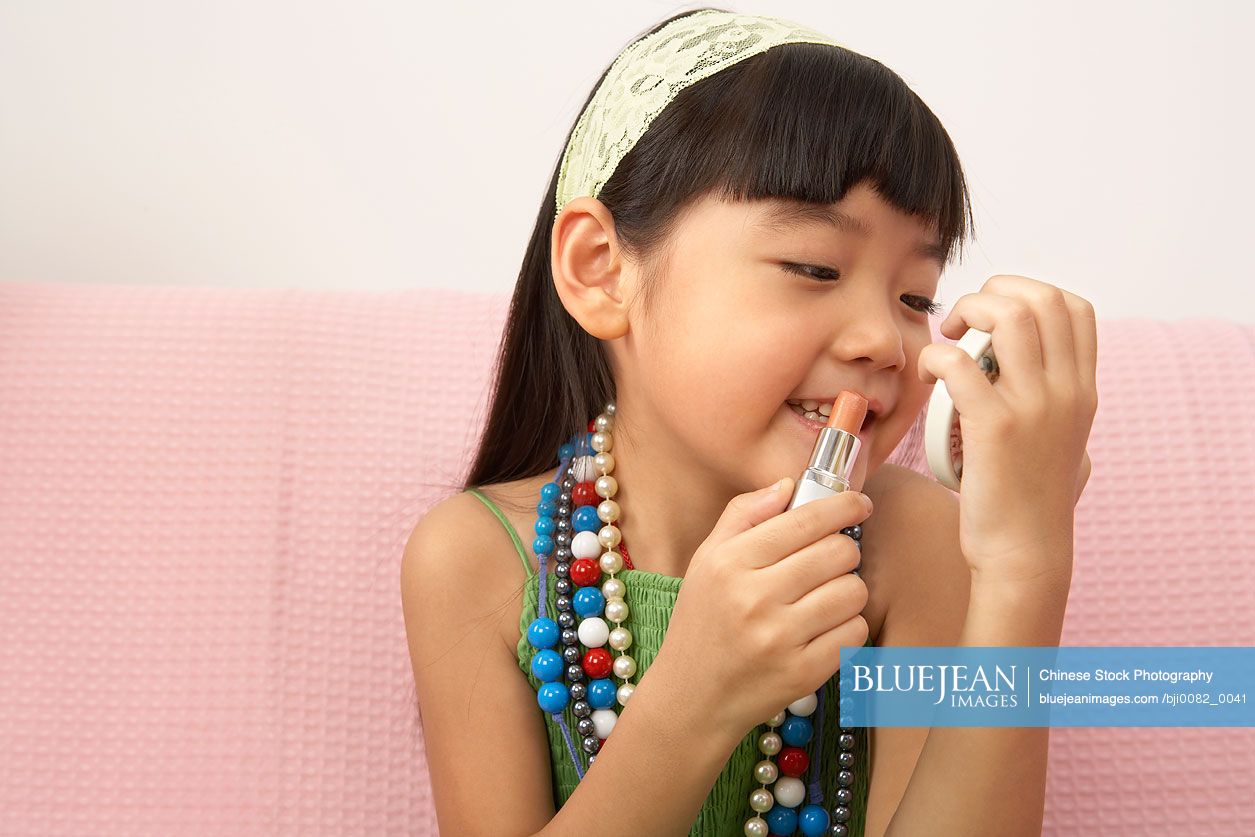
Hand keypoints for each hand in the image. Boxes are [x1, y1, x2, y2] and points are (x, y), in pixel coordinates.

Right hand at [649, 479, 872, 739]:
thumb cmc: (703, 621)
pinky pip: (855, 633)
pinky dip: (848, 627)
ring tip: (825, 597)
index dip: (843, 507)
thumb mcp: (706, 560)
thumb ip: (743, 514)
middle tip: (832, 559)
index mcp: (730, 562)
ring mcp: (780, 638)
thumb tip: (788, 485)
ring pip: (854, 592)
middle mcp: (754, 598)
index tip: (858, 504)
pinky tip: (824, 629)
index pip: (805, 520)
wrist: (693, 697)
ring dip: (848, 590)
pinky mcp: (803, 673)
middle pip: (838, 553)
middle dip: (844, 551)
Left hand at [917, 274, 1097, 587]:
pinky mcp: (994, 426)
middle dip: (993, 293)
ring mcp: (1034, 406)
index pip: (1074, 307)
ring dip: (967, 313)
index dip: (1030, 293)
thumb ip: (1065, 413)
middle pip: (1040, 299)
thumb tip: (1054, 390)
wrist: (1026, 552)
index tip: (995, 316)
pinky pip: (960, 363)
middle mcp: (1066, 391)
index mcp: (1084, 390)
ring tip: (946, 339)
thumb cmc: (1037, 504)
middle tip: (962, 323)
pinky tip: (928, 374)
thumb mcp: (1071, 447)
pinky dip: (936, 356)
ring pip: (1007, 317)